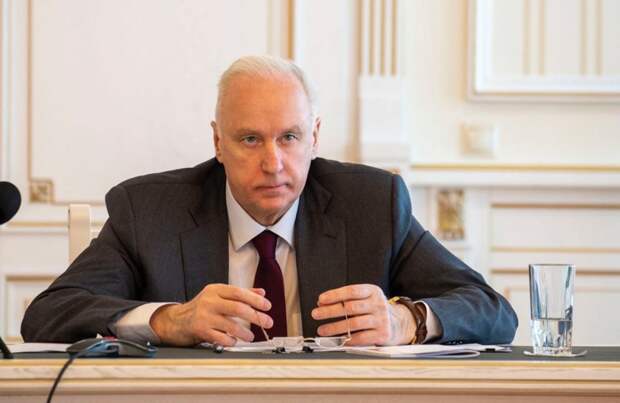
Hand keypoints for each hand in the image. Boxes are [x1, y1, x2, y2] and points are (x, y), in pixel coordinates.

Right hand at [150, 284, 272, 346]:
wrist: (177, 320)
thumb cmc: (201, 307)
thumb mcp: (219, 295)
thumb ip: (240, 293)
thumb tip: (261, 293)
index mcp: (216, 290)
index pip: (239, 292)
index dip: (255, 299)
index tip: (267, 306)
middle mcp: (209, 301)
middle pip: (237, 308)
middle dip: (255, 316)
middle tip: (267, 322)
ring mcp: (204, 316)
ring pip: (230, 325)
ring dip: (245, 332)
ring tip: (251, 336)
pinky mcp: (200, 331)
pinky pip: (220, 337)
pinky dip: (231, 340)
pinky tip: (235, 341)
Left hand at [311, 284, 415, 345]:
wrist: (398, 323)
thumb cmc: (374, 310)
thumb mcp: (365, 298)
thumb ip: (346, 299)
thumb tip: (322, 303)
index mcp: (373, 291)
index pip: (351, 291)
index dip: (335, 295)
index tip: (320, 300)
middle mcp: (378, 304)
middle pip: (350, 307)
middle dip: (330, 311)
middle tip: (316, 314)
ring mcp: (382, 319)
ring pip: (354, 323)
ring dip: (334, 327)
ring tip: (322, 330)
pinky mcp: (383, 334)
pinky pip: (361, 337)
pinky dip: (347, 339)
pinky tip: (337, 340)